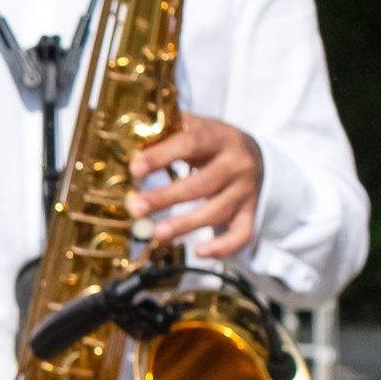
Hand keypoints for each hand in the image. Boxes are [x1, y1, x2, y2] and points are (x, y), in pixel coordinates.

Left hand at [135, 114, 261, 259]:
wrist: (252, 153)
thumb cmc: (209, 142)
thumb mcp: (193, 127)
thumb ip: (165, 133)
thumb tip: (128, 142)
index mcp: (219, 136)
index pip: (191, 144)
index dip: (162, 156)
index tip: (135, 169)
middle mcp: (237, 163)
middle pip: (202, 183)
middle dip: (167, 197)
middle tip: (137, 208)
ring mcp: (246, 190)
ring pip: (217, 210)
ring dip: (186, 224)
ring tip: (157, 233)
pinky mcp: (250, 212)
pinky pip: (241, 234)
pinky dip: (223, 246)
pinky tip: (200, 252)